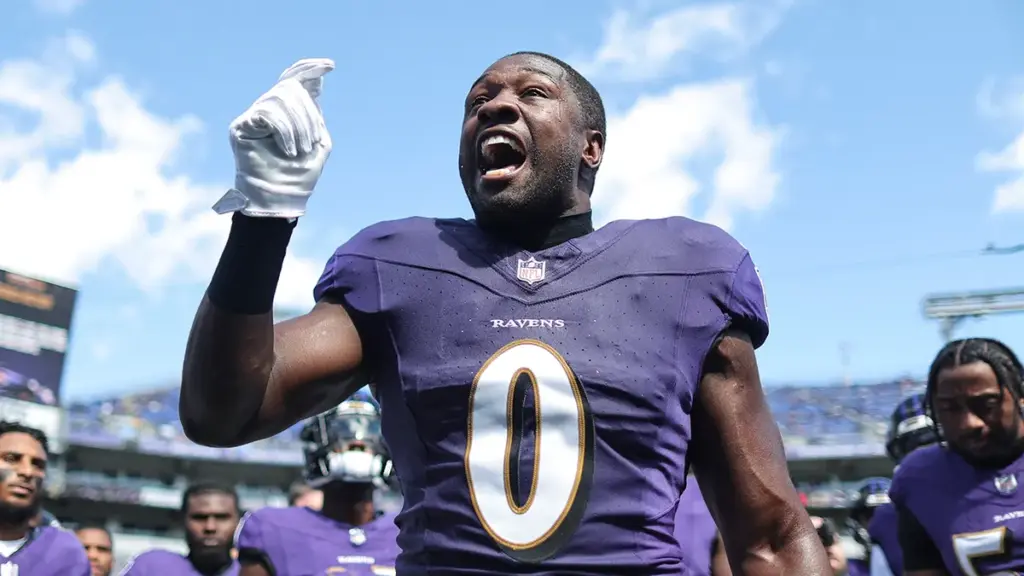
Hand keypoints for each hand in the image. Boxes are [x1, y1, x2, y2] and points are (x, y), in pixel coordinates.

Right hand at [213, 58, 334, 218]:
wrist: (282, 199)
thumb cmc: (300, 176)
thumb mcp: (318, 142)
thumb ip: (315, 114)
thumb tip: (315, 81)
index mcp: (287, 112)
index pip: (293, 79)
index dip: (309, 68)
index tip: (330, 65)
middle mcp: (268, 110)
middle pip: (290, 89)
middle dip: (307, 115)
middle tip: (311, 143)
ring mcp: (253, 117)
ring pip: (280, 99)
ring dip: (298, 125)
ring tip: (301, 150)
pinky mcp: (240, 126)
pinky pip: (267, 113)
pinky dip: (284, 131)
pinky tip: (288, 150)